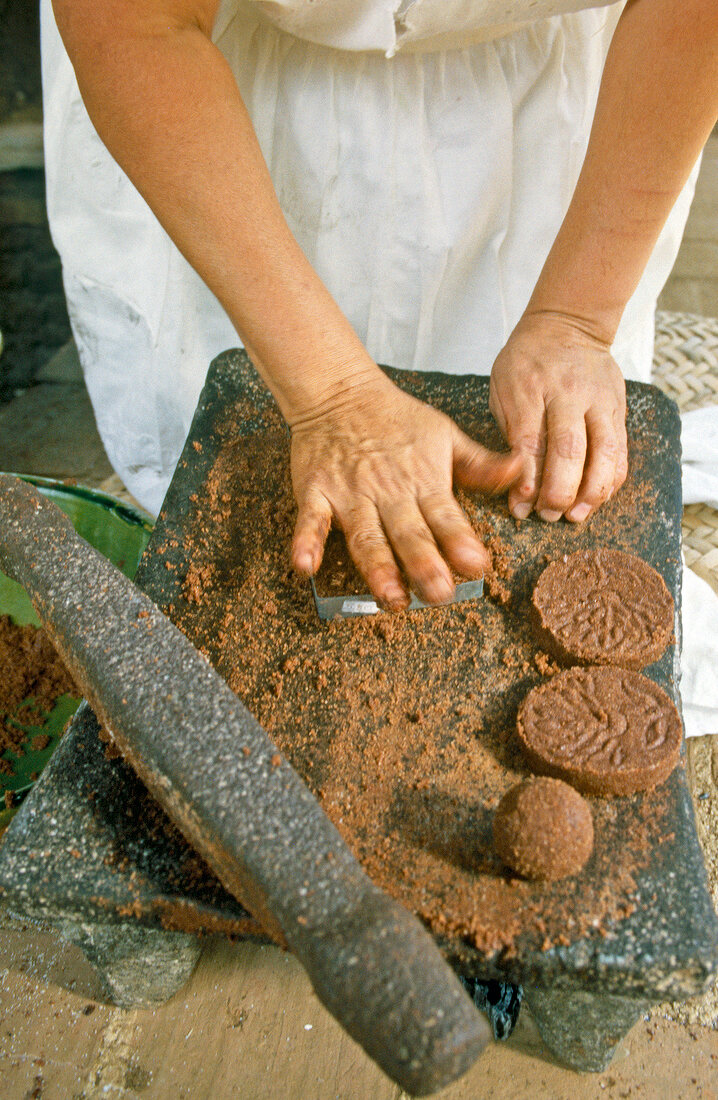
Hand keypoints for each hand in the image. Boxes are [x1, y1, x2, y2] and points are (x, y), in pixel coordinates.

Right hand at [290, 373, 521, 608]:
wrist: (340, 391)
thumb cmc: (397, 419)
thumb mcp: (446, 436)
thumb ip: (481, 465)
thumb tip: (522, 470)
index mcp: (423, 481)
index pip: (446, 516)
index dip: (461, 541)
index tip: (477, 566)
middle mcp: (389, 492)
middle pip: (409, 533)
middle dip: (425, 565)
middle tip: (440, 594)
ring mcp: (351, 494)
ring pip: (366, 536)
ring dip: (378, 568)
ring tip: (391, 597)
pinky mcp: (316, 493)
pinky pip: (310, 520)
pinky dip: (305, 542)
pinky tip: (305, 566)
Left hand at [489, 312, 627, 522]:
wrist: (568, 324)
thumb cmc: (526, 362)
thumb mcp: (503, 388)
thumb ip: (511, 432)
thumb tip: (519, 483)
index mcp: (531, 387)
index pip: (531, 441)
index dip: (528, 480)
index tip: (521, 508)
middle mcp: (568, 394)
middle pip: (569, 449)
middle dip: (559, 490)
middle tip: (549, 515)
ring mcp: (598, 400)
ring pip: (603, 452)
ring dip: (591, 491)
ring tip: (577, 515)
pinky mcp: (618, 408)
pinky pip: (620, 450)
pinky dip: (611, 479)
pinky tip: (597, 497)